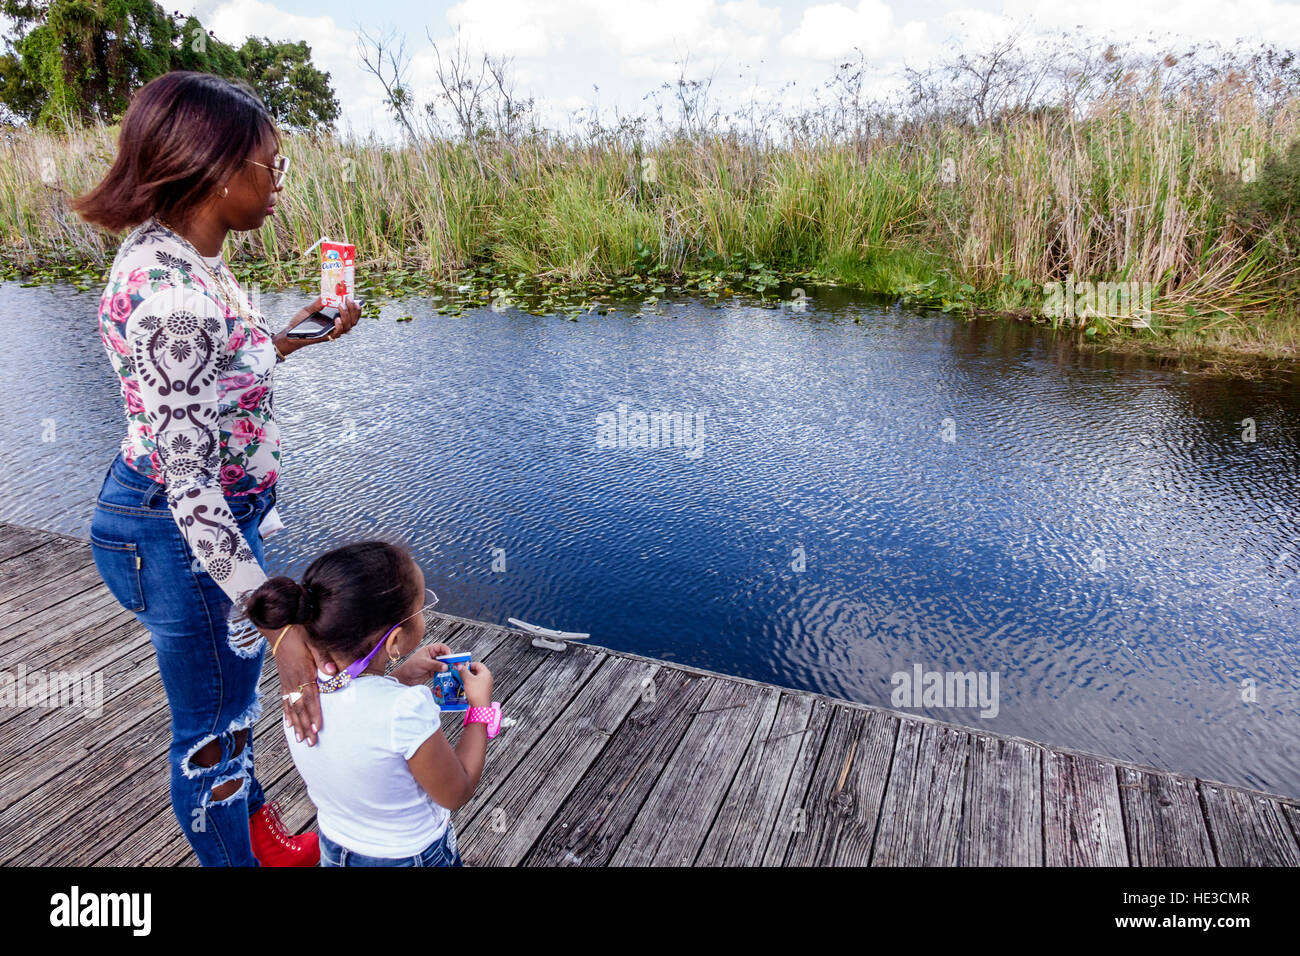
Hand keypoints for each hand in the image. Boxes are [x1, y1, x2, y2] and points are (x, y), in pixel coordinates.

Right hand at [269, 626, 335, 745]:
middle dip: (306, 726)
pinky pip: (284, 701)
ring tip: (300, 739)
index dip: (314, 713)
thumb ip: (323, 657)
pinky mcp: (283, 680)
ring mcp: (286, 682)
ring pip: (292, 707)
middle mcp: (293, 680)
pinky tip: (288, 724)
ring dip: (296, 724)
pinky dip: (287, 714)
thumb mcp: (313, 641)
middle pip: (300, 707)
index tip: (318, 727)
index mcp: (303, 672)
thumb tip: (333, 670)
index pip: (310, 697)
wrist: (279, 628)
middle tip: (311, 742)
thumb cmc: (299, 634)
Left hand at [282, 295, 360, 347]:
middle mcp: (337, 327)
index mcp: (336, 319)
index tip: (356, 299)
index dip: (357, 309)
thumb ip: (319, 302)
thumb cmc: (301, 321)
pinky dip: (339, 326)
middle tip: (349, 300)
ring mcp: (333, 333)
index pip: (352, 315)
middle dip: (354, 310)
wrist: (291, 332)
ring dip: (347, 316)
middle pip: (353, 321)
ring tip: (341, 305)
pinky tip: (337, 319)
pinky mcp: (327, 337)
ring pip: (348, 327)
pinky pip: (337, 333)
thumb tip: (326, 293)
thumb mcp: (310, 308)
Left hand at [390, 642, 452, 685]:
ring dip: (447, 667)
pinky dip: (445, 673)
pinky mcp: (433, 672)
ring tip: (451, 671)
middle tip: (454, 664)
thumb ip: (435, 665)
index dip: (446, 650)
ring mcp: (433, 664)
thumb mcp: (424, 664)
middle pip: (444, 656)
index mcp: (429, 650)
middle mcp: (432, 656)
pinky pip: (441, 671)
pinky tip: (446, 675)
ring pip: (444, 664)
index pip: (441, 647)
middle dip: (449, 660)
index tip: (450, 656)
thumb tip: (446, 667)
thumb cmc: (411, 667)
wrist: (405, 678)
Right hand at [460, 661, 493, 708]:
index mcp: (486, 673)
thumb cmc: (476, 692)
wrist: (480, 706)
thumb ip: (463, 671)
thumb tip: (460, 666)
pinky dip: (471, 685)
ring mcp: (486, 685)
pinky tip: (465, 687)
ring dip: (469, 679)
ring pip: (476, 679)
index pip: (478, 664)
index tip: (463, 667)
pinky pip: (477, 685)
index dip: (469, 664)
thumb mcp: (468, 679)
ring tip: (462, 680)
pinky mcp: (484, 691)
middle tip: (461, 674)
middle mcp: (488, 678)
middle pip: (477, 671)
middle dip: (468, 672)